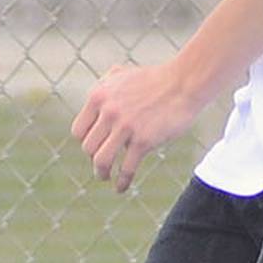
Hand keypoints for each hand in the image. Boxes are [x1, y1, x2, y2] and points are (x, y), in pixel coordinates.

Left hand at [72, 60, 201, 192]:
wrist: (184, 82)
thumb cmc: (156, 79)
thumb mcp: (123, 74)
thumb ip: (105, 86)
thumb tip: (96, 101)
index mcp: (99, 96)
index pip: (78, 130)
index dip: (85, 141)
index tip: (94, 148)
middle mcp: (108, 112)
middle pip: (88, 148)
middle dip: (93, 158)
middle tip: (101, 164)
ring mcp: (125, 127)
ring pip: (101, 160)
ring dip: (101, 173)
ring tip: (104, 177)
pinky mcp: (143, 140)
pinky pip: (126, 168)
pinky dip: (122, 182)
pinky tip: (121, 188)